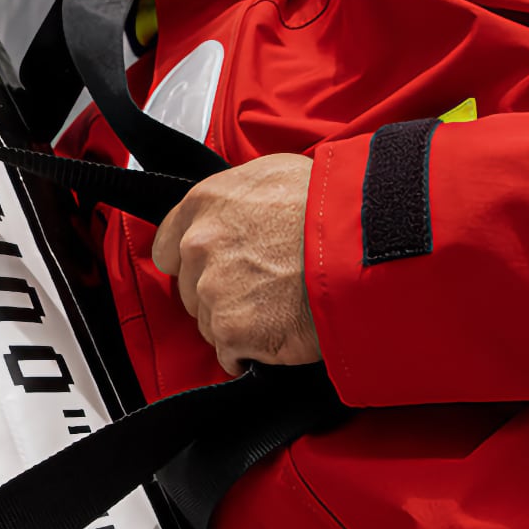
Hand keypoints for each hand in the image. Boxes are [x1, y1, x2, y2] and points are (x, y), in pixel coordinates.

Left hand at [150, 152, 320, 377]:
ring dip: (237, 323)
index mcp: (205, 204)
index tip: (211, 269)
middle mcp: (199, 245)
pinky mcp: (232, 330)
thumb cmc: (331, 205)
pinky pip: (229, 353)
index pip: (167, 246)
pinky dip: (251, 351)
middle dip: (219, 293)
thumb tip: (236, 216)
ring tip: (279, 310)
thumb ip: (237, 202)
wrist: (361, 245)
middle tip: (261, 290)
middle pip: (190, 288)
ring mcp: (212, 290)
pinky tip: (279, 334)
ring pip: (208, 322)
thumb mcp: (275, 175)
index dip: (192, 262)